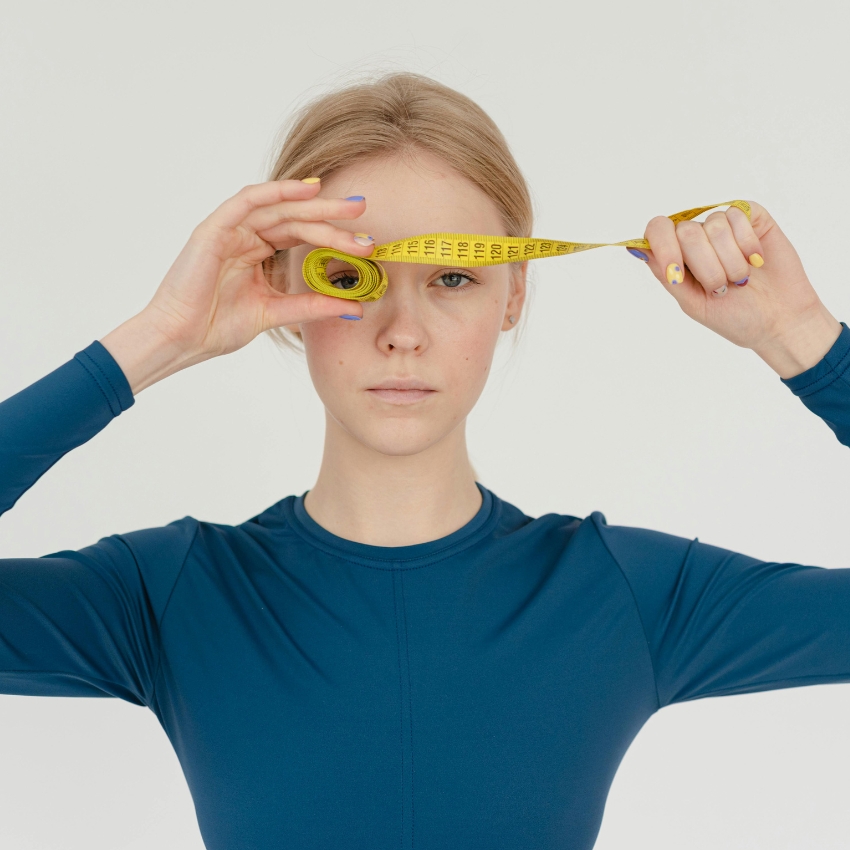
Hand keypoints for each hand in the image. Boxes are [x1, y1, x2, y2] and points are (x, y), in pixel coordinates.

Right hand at [139, 179, 371, 358]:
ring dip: (314, 206)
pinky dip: (275, 192)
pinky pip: (247, 201)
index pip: (301, 236)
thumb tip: (355, 307)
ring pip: (279, 209)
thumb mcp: (275, 313)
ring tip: (348, 209)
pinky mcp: (214, 229)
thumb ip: (312, 306)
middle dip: (331, 217)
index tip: (366, 242)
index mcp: (257, 252)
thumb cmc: (216, 327)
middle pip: (296, 219)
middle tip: (363, 216)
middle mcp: (245, 236)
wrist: (180, 339)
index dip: (333, 235)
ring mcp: (230, 230)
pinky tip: (305, 190)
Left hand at [631, 201, 841, 374]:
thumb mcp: (692, 302)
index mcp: (677, 256)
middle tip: (721, 286)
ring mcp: (723, 226)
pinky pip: (738, 215)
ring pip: (714, 226)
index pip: (657, 231)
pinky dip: (747, 244)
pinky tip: (757, 261)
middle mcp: (697, 237)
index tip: (675, 272)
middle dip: (705, 266)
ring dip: (730, 261)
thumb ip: (667, 275)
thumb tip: (635, 248)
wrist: (778, 321)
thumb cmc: (734, 315)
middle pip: (686, 232)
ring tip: (740, 278)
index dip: (664, 247)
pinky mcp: (751, 217)